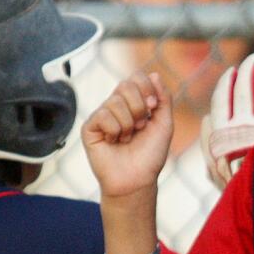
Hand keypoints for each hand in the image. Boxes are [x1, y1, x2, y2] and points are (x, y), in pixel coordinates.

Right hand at [82, 73, 172, 199]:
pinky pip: (103, 115)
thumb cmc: (150, 155)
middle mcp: (116, 105)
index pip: (137, 77)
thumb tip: (154, 74)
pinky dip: (115, 130)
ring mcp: (102, 115)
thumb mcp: (164, 124)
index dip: (147, 88)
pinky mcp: (89, 127)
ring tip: (127, 138)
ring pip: (115, 101)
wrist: (137, 179)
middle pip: (126, 85)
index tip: (153, 108)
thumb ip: (163, 99)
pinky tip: (114, 142)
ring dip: (128, 124)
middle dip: (139, 108)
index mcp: (134, 102)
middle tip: (140, 127)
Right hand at [200, 48, 253, 188]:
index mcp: (224, 132)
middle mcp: (245, 125)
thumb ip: (210, 143)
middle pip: (248, 88)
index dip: (228, 83)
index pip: (223, 99)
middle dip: (253, 69)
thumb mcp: (216, 170)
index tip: (234, 71)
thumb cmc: (238, 189)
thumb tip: (208, 118)